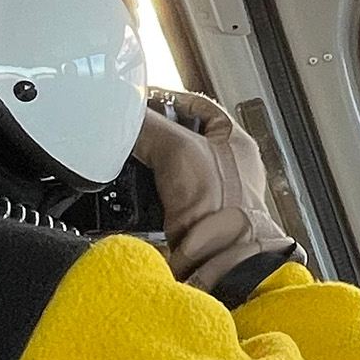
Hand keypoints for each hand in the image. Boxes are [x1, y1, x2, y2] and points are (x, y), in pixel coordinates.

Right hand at [132, 92, 301, 299]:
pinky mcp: (187, 220)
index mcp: (234, 141)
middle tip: (129, 132)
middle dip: (152, 135)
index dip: (167, 99)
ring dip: (145, 167)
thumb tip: (125, 116)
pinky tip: (130, 194)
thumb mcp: (179, 150)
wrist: (221, 259)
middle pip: (177, 138)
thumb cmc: (223, 207)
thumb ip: (149, 127)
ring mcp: (206, 195)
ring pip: (166, 169)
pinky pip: (158, 200)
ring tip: (126, 160)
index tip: (141, 101)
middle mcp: (223, 167)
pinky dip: (142, 197)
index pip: (196, 106)